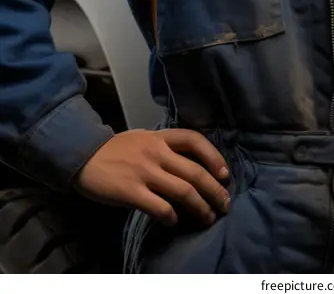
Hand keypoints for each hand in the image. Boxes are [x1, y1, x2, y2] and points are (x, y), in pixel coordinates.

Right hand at [73, 128, 230, 226]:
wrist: (82, 155)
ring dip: (200, 207)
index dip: (214, 157)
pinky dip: (172, 216)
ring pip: (183, 191)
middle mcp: (156, 152)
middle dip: (214, 191)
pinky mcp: (131, 191)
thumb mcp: (144, 139)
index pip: (194, 140)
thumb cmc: (116, 149)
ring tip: (207, 217)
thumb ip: (165, 148)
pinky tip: (174, 222)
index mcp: (160, 137)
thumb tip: (192, 166)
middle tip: (224, 204)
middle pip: (195, 172)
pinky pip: (160, 207)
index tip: (225, 174)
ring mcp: (144, 172)